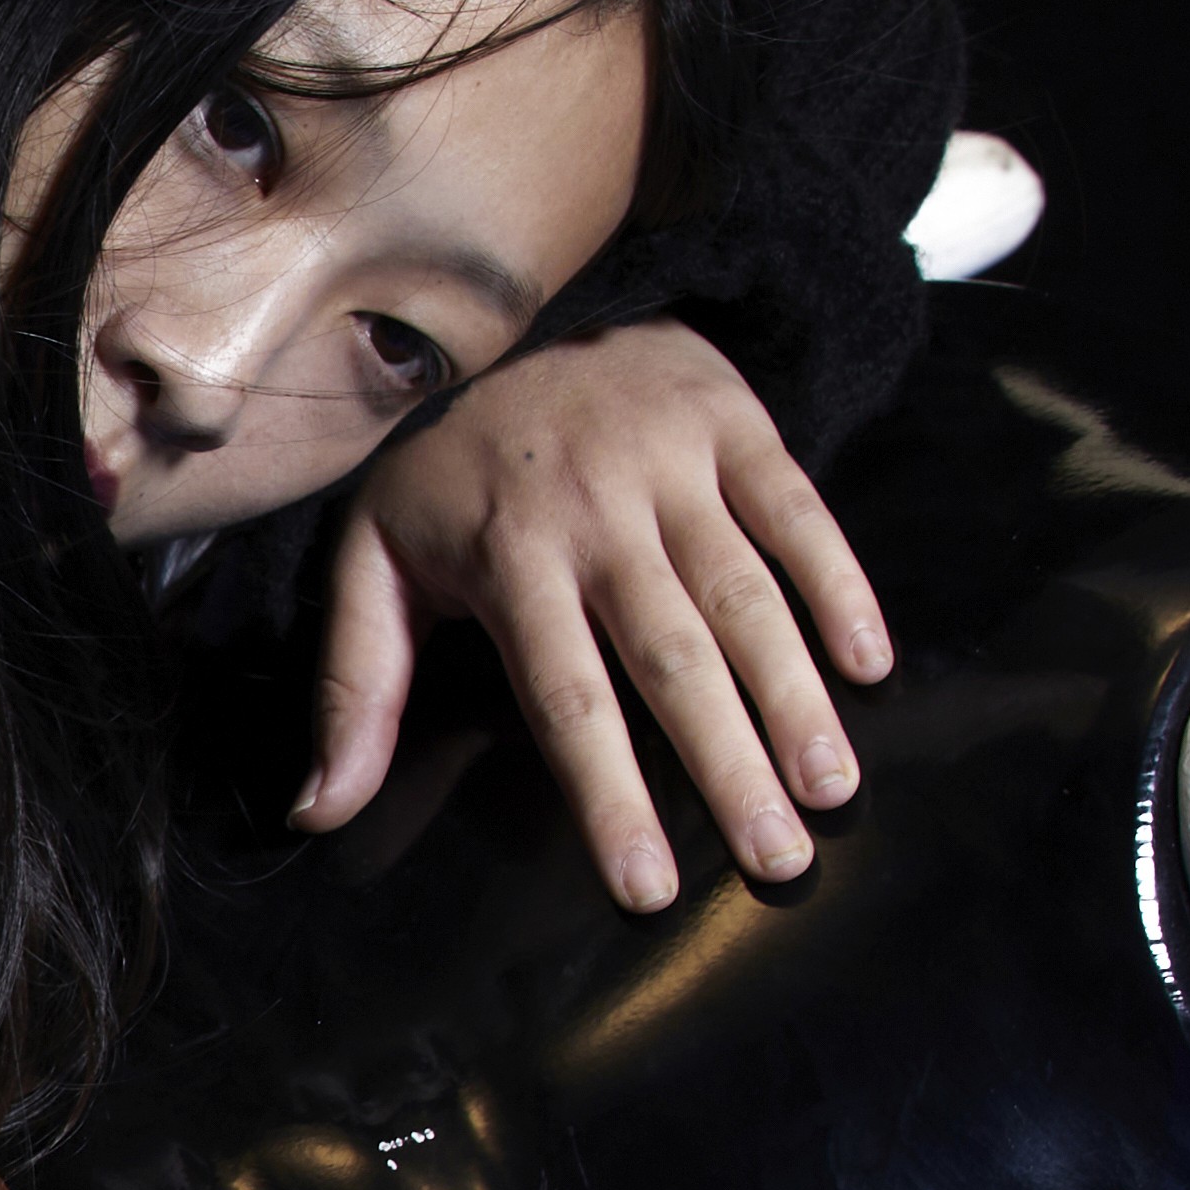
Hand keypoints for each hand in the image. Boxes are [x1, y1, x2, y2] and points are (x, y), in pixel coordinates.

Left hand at [301, 320, 892, 910]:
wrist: (516, 302)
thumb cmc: (441, 460)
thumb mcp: (370, 558)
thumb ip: (355, 686)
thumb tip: (319, 808)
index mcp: (508, 560)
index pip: (565, 700)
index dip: (609, 796)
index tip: (648, 887)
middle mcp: (596, 515)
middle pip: (672, 660)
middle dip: (728, 767)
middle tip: (778, 861)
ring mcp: (673, 464)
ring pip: (744, 596)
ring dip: (796, 697)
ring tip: (832, 790)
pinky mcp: (734, 423)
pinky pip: (798, 511)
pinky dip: (839, 584)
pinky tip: (871, 666)